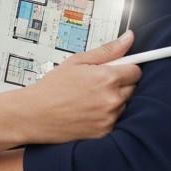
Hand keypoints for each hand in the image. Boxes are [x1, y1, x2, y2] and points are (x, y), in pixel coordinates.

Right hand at [21, 30, 141, 144]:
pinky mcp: (105, 132)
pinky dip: (106, 116)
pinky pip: (115, 120)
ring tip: (90, 99)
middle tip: (97, 84)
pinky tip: (89, 111)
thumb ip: (107, 50)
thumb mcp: (77, 61)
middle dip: (120, 84)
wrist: (34, 114)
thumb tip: (128, 38)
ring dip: (114, 101)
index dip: (125, 68)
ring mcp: (109, 118)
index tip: (117, 70)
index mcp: (107, 78)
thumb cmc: (52, 87)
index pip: (135, 71)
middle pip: (133, 88)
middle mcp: (112, 99)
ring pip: (124, 105)